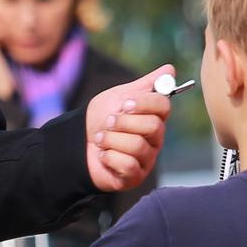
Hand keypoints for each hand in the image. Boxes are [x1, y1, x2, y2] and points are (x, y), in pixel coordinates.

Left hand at [85, 65, 173, 191]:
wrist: (76, 143)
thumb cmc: (100, 119)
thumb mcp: (119, 97)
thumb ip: (145, 85)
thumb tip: (170, 69)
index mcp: (153, 116)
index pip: (163, 106)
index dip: (145, 103)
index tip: (126, 104)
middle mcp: (154, 138)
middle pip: (153, 127)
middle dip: (124, 123)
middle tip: (107, 122)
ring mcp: (146, 158)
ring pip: (138, 146)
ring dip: (112, 140)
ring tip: (100, 139)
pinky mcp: (134, 176)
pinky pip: (129, 165)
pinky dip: (109, 157)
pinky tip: (102, 155)